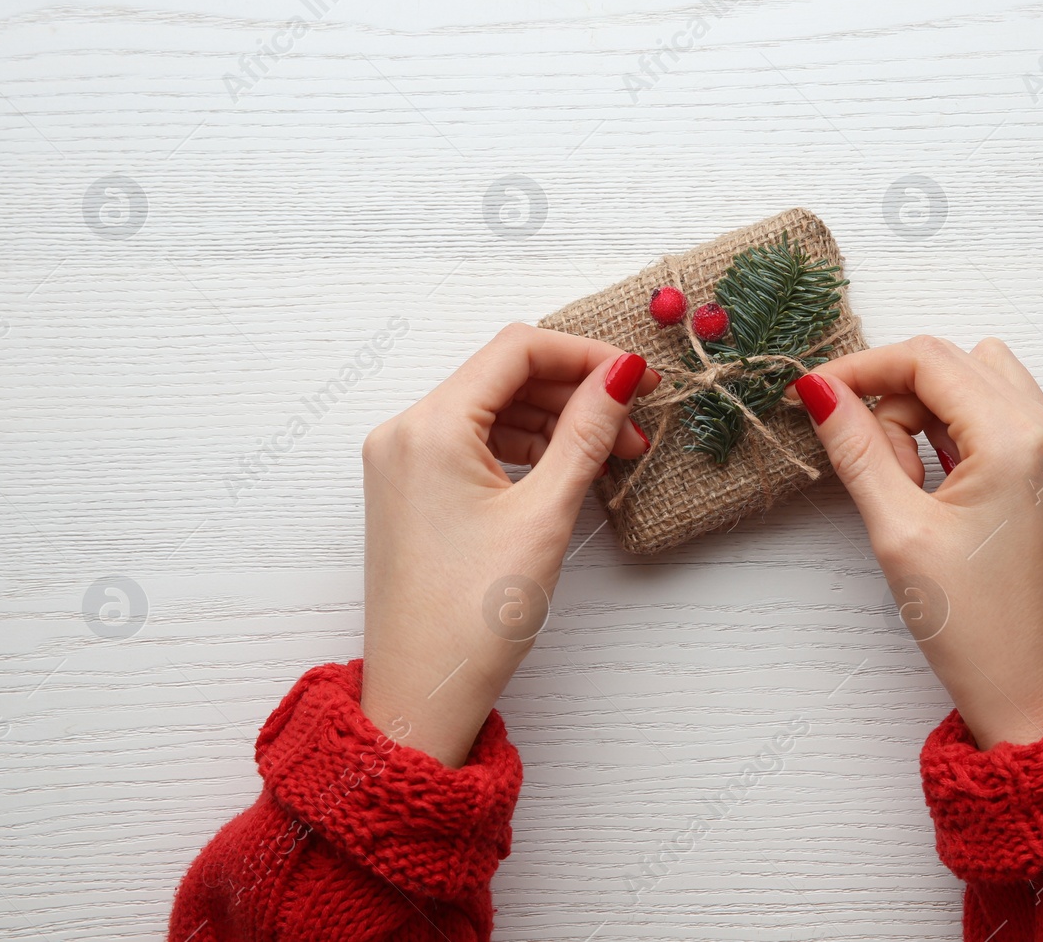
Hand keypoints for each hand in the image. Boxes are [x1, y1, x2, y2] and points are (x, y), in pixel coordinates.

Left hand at [358, 323, 658, 765]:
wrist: (423, 692)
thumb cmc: (474, 614)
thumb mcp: (545, 514)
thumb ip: (586, 432)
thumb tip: (623, 373)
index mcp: (429, 426)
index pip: (517, 349)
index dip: (587, 354)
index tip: (639, 377)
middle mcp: (405, 431)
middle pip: (503, 374)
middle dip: (575, 391)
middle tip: (634, 426)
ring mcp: (403, 460)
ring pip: (492, 408)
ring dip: (554, 420)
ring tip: (611, 456)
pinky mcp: (411, 488)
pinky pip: (474, 441)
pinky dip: (524, 446)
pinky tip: (567, 470)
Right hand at [792, 336, 1042, 748]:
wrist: (1030, 691)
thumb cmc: (972, 626)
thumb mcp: (898, 531)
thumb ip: (857, 449)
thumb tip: (820, 391)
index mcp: (1016, 440)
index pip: (927, 359)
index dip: (863, 368)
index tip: (816, 394)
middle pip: (952, 363)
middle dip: (896, 397)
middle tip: (873, 464)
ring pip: (976, 380)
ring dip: (926, 411)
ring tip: (907, 482)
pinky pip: (997, 413)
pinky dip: (955, 430)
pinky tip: (933, 485)